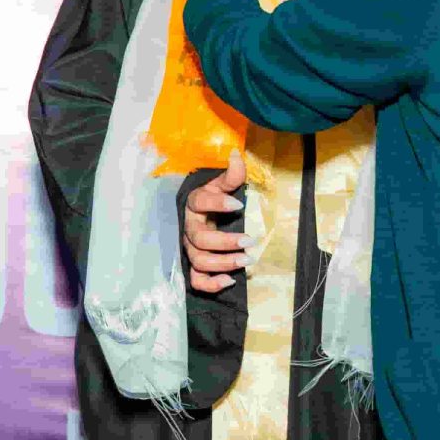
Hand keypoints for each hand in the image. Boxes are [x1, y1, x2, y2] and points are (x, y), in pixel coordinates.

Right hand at [183, 151, 248, 292]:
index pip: (199, 203)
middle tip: (250, 241)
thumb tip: (236, 155)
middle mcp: (189, 228)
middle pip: (200, 239)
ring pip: (199, 261)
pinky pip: (196, 280)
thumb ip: (231, 174)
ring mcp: (190, 248)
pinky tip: (230, 280)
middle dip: (225, 242)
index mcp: (195, 204)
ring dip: (223, 263)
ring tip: (247, 260)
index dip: (217, 204)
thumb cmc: (215, 200)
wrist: (203, 216)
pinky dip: (211, 284)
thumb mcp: (222, 185)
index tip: (238, 204)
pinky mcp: (195, 266)